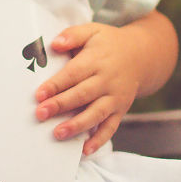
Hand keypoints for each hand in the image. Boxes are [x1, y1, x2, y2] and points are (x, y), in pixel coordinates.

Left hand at [34, 22, 140, 155]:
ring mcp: (115, 97)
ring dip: (77, 125)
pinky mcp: (120, 110)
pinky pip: (111, 127)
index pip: (73, 73)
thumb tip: (55, 44)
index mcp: (97, 60)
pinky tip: (85, 150)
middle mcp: (107, 80)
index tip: (38, 94)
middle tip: (40, 114)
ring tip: (58, 133)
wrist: (142, 55)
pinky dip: (99, 140)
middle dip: (61, 105)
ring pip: (96, 113)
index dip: (56, 84)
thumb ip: (73, 35)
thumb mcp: (93, 31)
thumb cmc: (108, 43)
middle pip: (82, 95)